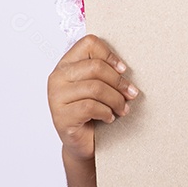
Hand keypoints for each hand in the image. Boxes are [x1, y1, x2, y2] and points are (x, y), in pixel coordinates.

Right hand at [47, 34, 139, 161]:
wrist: (83, 143)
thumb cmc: (93, 111)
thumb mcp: (98, 86)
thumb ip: (104, 71)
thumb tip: (124, 68)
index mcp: (66, 64)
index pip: (88, 43)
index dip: (110, 55)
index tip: (123, 70)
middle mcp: (57, 77)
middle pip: (96, 67)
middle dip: (119, 82)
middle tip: (131, 94)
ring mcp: (56, 97)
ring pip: (95, 88)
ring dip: (116, 100)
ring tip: (122, 109)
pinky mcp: (61, 117)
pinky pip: (90, 107)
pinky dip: (106, 112)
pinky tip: (109, 118)